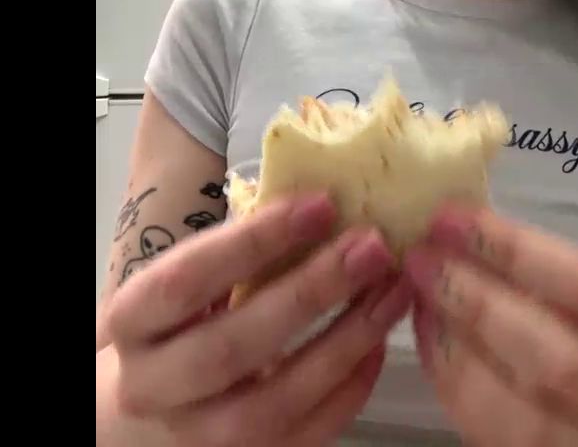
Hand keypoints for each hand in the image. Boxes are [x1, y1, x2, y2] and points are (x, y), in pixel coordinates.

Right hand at [102, 195, 410, 446]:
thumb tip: (328, 204)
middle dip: (311, 292)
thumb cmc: (190, 313)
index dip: (255, 241)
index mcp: (134, 321)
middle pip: (233, 347)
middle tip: (371, 247)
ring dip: (345, 340)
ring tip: (393, 288)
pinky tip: (380, 338)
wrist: (160, 396)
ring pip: (275, 402)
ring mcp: (199, 436)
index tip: (321, 205)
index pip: (187, 280)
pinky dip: (351, 385)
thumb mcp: (196, 274)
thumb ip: (246, 244)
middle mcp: (154, 387)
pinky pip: (307, 434)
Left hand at [405, 205, 577, 446]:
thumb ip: (543, 267)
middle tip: (422, 258)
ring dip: (456, 351)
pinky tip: (426, 335)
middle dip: (480, 305)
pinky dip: (449, 384)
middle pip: (558, 361)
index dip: (516, 251)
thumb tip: (460, 219)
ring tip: (417, 296)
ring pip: (520, 416)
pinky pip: (489, 435)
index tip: (454, 216)